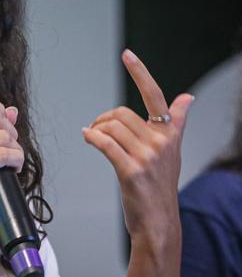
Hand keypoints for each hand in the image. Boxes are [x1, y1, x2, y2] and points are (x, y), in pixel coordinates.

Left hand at [82, 49, 193, 249]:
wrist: (159, 221)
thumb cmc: (159, 186)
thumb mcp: (172, 151)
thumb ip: (176, 123)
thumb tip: (188, 97)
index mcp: (170, 133)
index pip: (155, 95)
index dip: (140, 73)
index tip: (127, 55)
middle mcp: (162, 141)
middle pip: (121, 114)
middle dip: (103, 119)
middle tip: (95, 129)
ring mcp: (148, 156)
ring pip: (111, 127)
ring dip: (95, 130)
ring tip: (92, 138)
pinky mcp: (132, 170)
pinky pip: (105, 143)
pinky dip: (91, 137)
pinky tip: (87, 138)